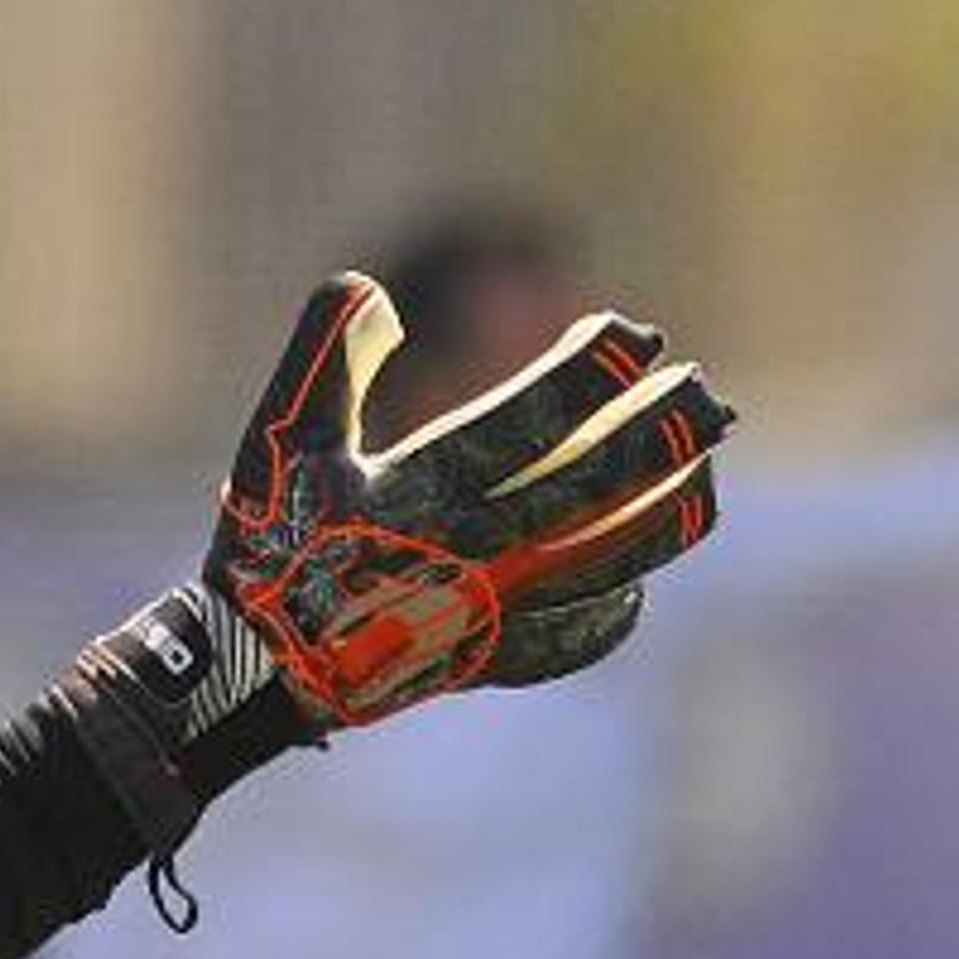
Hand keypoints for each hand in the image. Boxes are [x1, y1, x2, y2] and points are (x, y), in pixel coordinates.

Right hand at [55, 271, 730, 849]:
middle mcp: (471, 555)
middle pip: (593, 490)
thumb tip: (376, 288)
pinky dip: (612, 609)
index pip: (529, 420)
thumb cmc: (266, 542)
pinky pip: (571, 638)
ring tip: (708, 474)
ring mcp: (488, 614)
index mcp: (423, 492)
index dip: (589, 373)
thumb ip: (322, 356)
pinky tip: (637, 583)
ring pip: (603, 565)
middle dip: (659, 438)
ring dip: (664, 518)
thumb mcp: (276, 438)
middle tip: (709, 394)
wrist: (249, 671)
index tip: (637, 331)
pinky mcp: (485, 660)